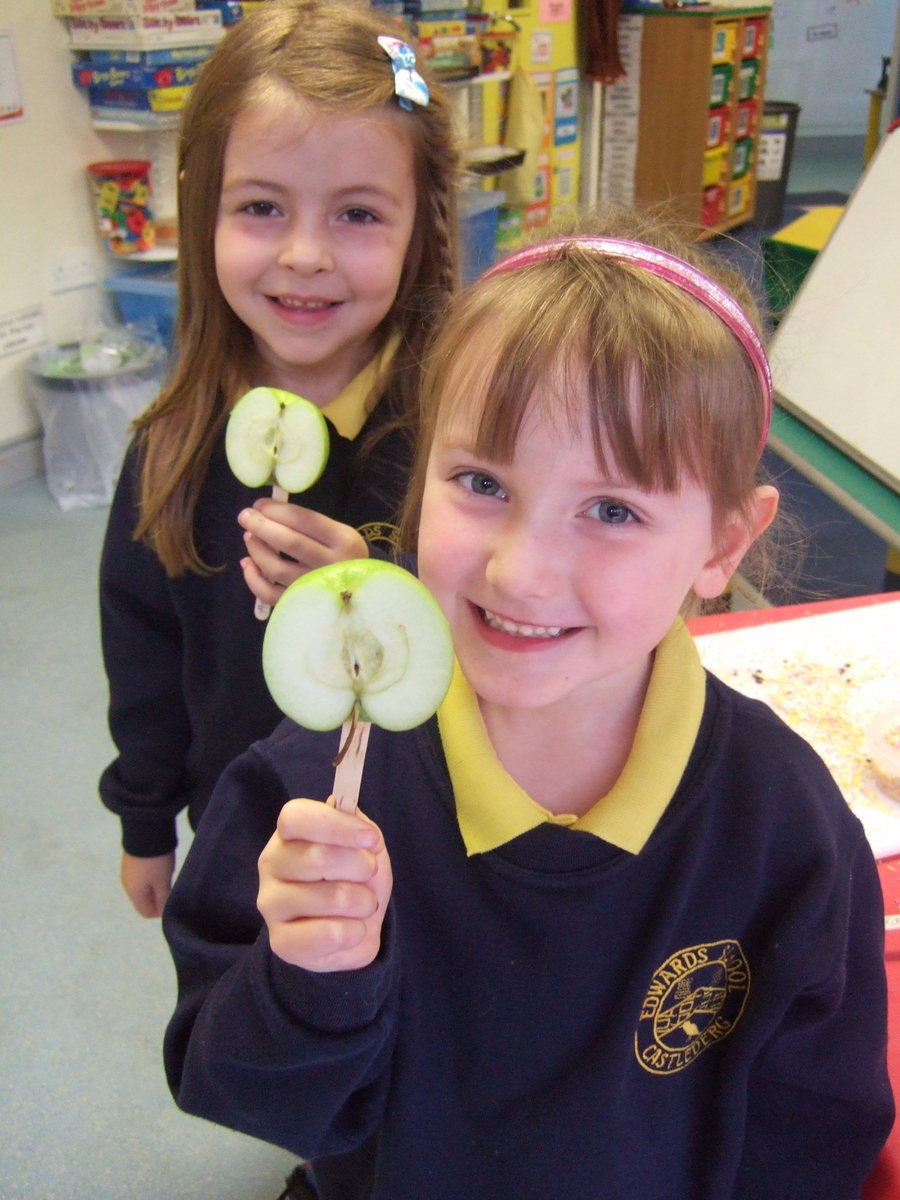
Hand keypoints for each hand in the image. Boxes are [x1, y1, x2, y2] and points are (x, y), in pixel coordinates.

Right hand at [121, 850, 174, 917]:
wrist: (145, 830)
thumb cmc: (155, 860)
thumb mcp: (162, 881)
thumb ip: (162, 899)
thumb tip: (161, 913)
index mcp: (134, 893)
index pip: (146, 912)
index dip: (160, 910)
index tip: (172, 898)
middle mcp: (127, 884)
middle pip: (144, 900)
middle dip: (158, 897)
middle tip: (171, 885)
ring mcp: (128, 871)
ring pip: (144, 887)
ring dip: (156, 884)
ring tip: (167, 873)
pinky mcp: (131, 860)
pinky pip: (142, 875)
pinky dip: (152, 875)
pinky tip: (161, 864)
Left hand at [238, 499, 368, 608]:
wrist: (360, 591)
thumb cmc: (342, 555)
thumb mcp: (337, 533)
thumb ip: (307, 523)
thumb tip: (264, 511)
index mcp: (343, 540)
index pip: (304, 520)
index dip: (277, 510)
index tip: (259, 504)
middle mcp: (330, 564)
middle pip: (289, 542)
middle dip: (261, 526)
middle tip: (245, 516)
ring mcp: (314, 587)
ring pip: (276, 568)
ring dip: (256, 549)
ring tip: (249, 538)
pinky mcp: (300, 604)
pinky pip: (269, 593)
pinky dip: (253, 579)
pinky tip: (247, 564)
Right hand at [257, 798, 392, 972]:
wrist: (352, 929)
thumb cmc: (354, 880)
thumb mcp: (364, 848)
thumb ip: (356, 826)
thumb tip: (345, 808)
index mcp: (288, 834)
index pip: (296, 817)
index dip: (337, 825)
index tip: (371, 839)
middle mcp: (271, 864)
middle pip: (318, 857)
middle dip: (360, 866)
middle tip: (371, 873)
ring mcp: (271, 904)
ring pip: (330, 897)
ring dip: (363, 901)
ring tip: (364, 904)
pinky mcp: (280, 942)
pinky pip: (329, 935)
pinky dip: (355, 931)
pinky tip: (353, 929)